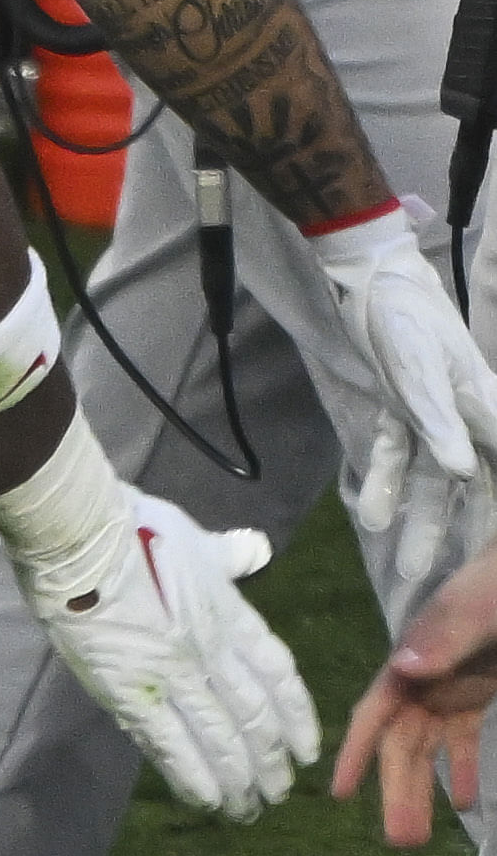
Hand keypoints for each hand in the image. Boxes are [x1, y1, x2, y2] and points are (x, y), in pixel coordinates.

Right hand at [11, 489, 318, 818]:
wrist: (77, 533)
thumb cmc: (130, 525)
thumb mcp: (194, 537)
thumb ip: (227, 555)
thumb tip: (255, 550)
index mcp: (230, 614)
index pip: (278, 676)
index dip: (297, 718)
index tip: (305, 750)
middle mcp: (213, 651)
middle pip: (255, 718)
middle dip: (269, 761)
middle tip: (277, 792)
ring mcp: (174, 674)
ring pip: (220, 739)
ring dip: (238, 779)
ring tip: (246, 809)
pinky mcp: (130, 691)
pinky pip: (170, 743)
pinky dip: (192, 776)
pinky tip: (206, 801)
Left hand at [313, 208, 496, 580]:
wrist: (371, 278)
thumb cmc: (407, 317)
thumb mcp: (423, 367)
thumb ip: (440, 418)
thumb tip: (461, 471)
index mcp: (486, 411)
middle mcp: (464, 420)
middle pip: (471, 486)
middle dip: (461, 530)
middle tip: (445, 578)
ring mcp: (430, 416)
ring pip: (430, 478)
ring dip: (418, 517)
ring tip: (404, 560)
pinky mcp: (398, 407)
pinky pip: (395, 453)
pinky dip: (385, 482)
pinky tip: (373, 514)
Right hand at [336, 540, 496, 843]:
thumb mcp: (477, 610)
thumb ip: (441, 638)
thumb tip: (399, 669)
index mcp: (412, 662)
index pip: (374, 714)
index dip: (355, 753)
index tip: (340, 793)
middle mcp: (422, 681)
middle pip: (401, 742)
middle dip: (397, 790)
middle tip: (401, 843)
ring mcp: (448, 687)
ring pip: (427, 747)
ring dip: (423, 788)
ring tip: (420, 838)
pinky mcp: (475, 691)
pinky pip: (461, 737)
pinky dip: (461, 769)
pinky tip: (466, 802)